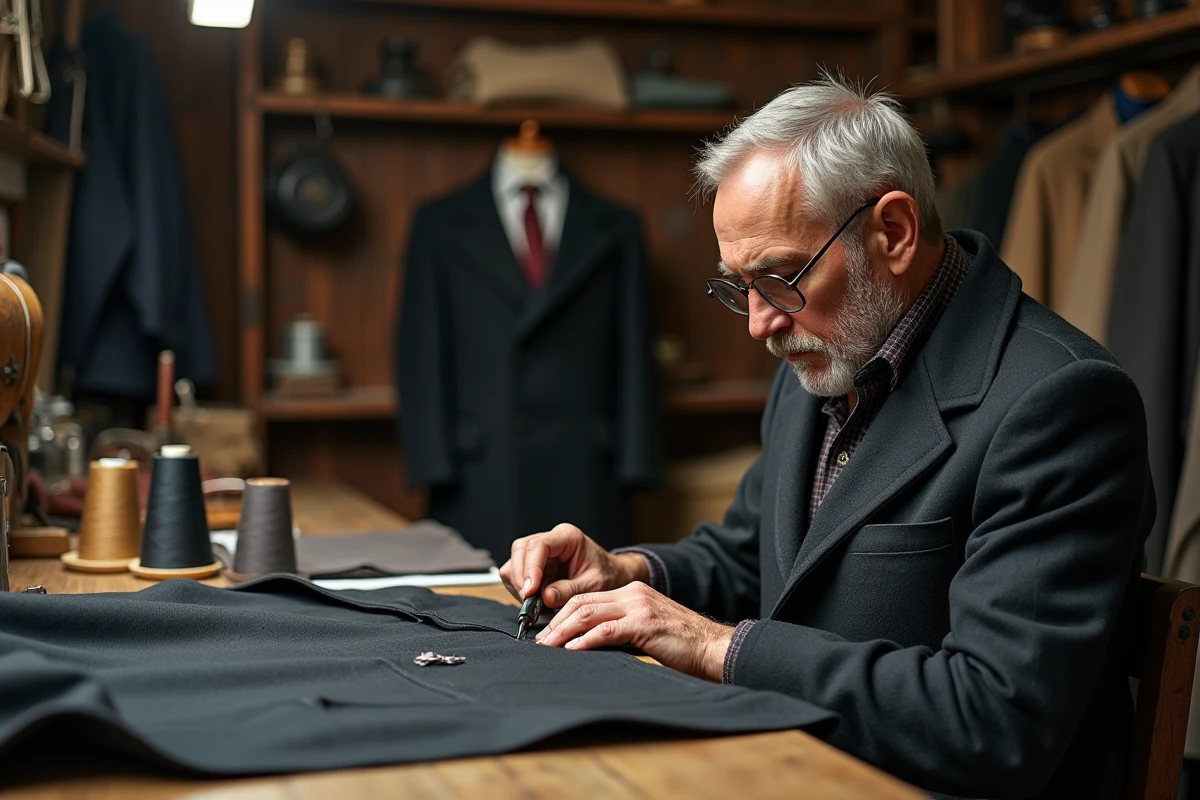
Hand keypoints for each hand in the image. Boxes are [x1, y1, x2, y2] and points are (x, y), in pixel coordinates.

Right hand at [500, 523, 647, 607]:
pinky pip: (516, 576)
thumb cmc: (606, 576)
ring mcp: (539, 553)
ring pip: (514, 564)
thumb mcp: (594, 585)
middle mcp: (550, 540)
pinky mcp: (533, 566)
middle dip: (522, 579)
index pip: (538, 545)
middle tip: (531, 603)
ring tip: (537, 605)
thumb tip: (545, 596)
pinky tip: (536, 602)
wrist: (611, 577)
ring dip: (520, 588)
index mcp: (567, 537)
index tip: (531, 591)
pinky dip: (521, 592)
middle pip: (520, 551)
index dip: (531, 568)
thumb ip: (570, 590)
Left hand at [535, 581, 733, 681]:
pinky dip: (584, 640)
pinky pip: (606, 630)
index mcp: (633, 592)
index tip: (548, 633)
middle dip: (557, 622)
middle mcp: (633, 593)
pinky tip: (571, 650)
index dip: (562, 614)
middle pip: (582, 602)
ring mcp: (639, 606)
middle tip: (540, 642)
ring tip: (548, 647)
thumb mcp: (646, 630)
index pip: (587, 598)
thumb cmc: (682, 645)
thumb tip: (589, 644)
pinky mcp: (645, 624)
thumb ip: (622, 630)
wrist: (713, 647)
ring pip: (589, 613)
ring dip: (564, 632)